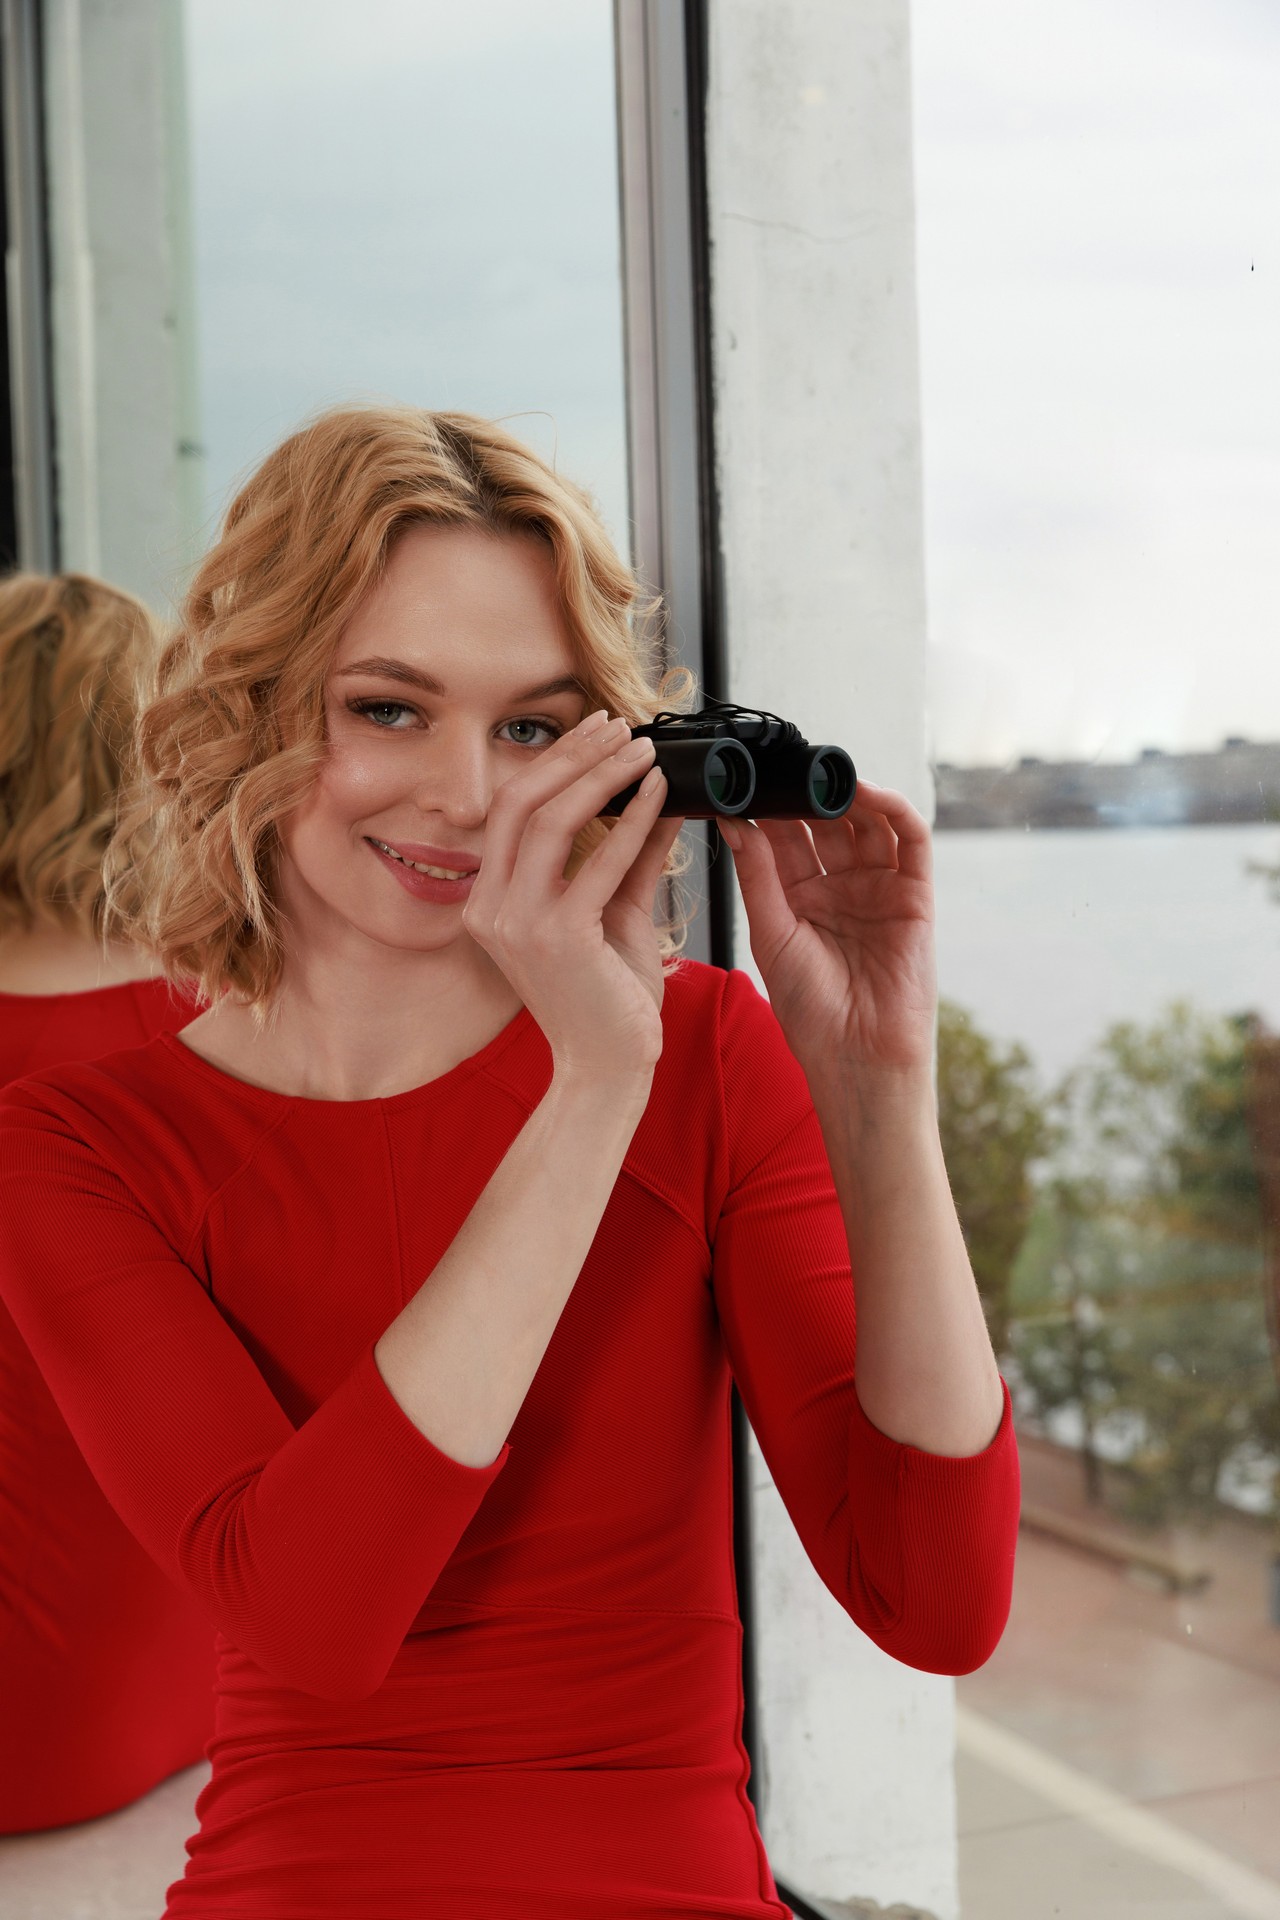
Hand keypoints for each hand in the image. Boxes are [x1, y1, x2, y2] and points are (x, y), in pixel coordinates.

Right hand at [462, 713, 686, 1081]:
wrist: (608, 1069)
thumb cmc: (607, 1000)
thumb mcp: (612, 915)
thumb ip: (626, 859)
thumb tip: (653, 799)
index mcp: (489, 902)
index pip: (511, 811)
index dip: (551, 764)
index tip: (594, 733)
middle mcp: (490, 909)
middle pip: (518, 803)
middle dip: (571, 756)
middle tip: (617, 726)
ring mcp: (518, 922)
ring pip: (550, 821)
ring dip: (601, 776)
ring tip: (643, 750)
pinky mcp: (559, 937)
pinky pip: (598, 860)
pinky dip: (632, 821)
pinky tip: (659, 796)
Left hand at [717, 779, 935, 1081]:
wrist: (858, 1058)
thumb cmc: (811, 1012)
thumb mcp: (771, 934)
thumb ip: (757, 875)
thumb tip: (734, 823)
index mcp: (797, 900)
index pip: (784, 838)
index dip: (769, 807)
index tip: (746, 777)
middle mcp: (838, 889)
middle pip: (825, 825)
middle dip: (808, 794)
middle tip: (787, 765)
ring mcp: (877, 890)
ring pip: (867, 825)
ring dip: (848, 796)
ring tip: (824, 775)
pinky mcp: (914, 897)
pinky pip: (910, 843)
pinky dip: (894, 812)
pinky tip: (867, 795)